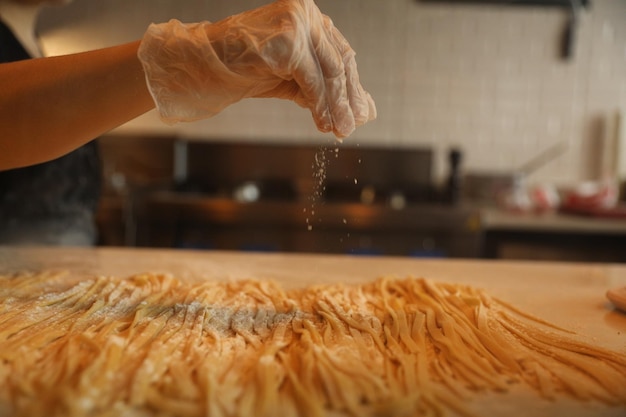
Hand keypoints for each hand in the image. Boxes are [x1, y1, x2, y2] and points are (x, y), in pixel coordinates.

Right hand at [137, 0, 375, 137]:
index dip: (352, 87)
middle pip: (340, 62)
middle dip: (348, 99)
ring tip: (341, 131)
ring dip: (337, 107)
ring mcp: (297, 23)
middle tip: (352, 126)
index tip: (360, 113)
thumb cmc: (242, 70)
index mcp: (308, 17)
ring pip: (330, 72)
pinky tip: (323, 124)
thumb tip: (358, 110)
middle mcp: (306, 13)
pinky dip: (320, 106)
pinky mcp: (287, 41)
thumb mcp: (291, 79)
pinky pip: (312, 81)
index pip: (340, 54)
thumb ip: (321, 88)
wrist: (203, 67)